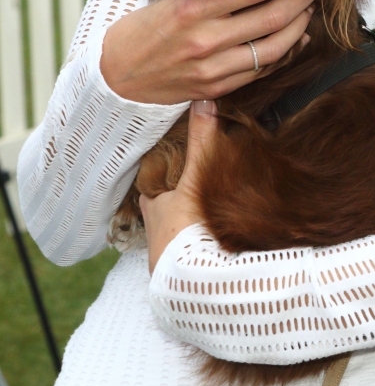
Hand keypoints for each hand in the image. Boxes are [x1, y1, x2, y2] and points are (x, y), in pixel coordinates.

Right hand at [100, 0, 319, 103]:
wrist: (114, 80)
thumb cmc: (140, 32)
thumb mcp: (168, 1)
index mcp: (192, 12)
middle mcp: (206, 41)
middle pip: (271, 16)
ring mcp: (213, 69)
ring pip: (273, 47)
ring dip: (299, 25)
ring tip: (309, 8)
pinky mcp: (216, 89)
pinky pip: (260, 70)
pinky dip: (284, 53)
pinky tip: (296, 38)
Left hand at [140, 100, 217, 272]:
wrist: (193, 284)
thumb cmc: (186, 228)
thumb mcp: (195, 179)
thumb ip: (202, 141)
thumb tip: (204, 101)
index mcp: (154, 207)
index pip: (150, 187)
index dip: (159, 178)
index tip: (169, 167)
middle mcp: (155, 232)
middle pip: (162, 211)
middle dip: (173, 204)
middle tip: (189, 191)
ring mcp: (168, 257)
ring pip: (174, 235)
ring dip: (185, 230)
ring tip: (205, 218)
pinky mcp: (184, 276)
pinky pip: (188, 257)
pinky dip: (197, 250)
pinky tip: (212, 247)